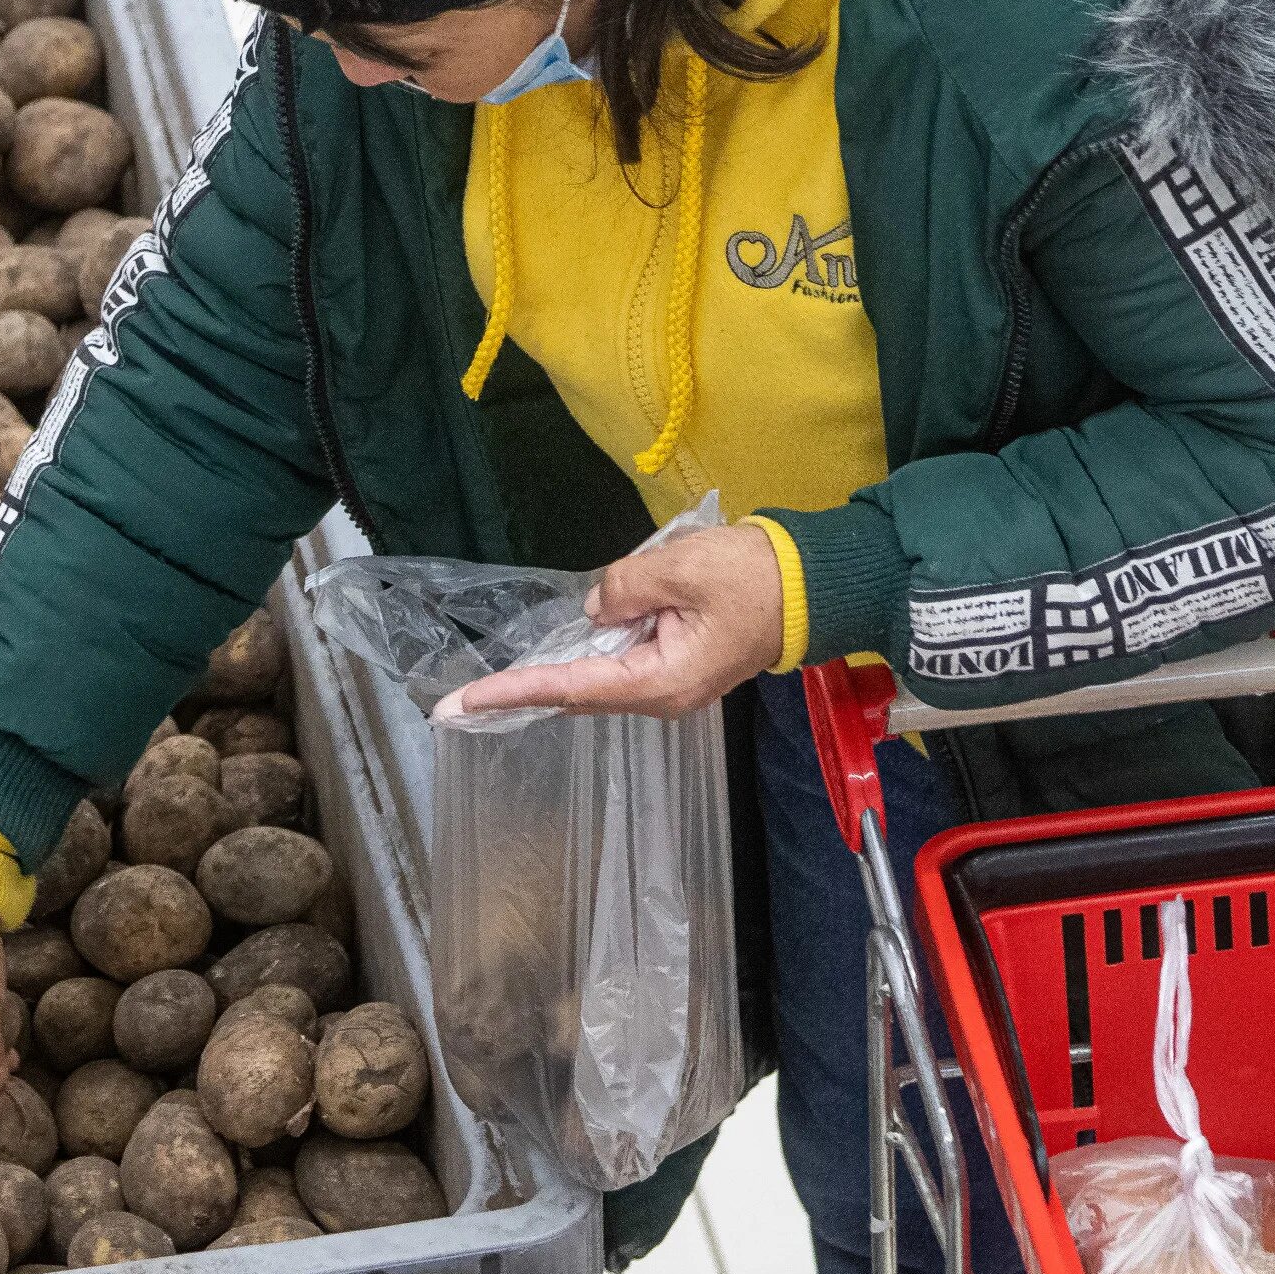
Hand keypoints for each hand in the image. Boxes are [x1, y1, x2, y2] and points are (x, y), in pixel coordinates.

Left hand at [437, 520, 786, 721]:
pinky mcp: (678, 664)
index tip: (462, 705)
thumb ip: (624, 588)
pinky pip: (620, 661)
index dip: (511, 692)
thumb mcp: (680, 568)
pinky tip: (558, 649)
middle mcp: (661, 694)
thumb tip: (595, 606)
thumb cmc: (755, 577)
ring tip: (495, 682)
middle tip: (459, 700)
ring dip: (554, 671)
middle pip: (576, 692)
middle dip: (520, 691)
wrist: (815, 584)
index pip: (569, 687)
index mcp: (659, 680)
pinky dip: (588, 653)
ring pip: (597, 676)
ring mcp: (670, 683)